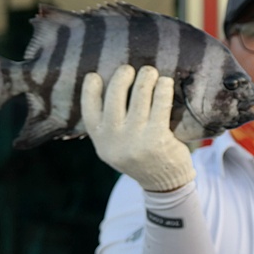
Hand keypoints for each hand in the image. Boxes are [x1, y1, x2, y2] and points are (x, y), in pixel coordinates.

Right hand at [81, 64, 194, 191]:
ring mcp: (136, 138)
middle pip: (114, 95)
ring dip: (146, 77)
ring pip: (139, 94)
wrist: (164, 184)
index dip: (90, 89)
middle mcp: (115, 139)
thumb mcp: (115, 148)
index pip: (88, 109)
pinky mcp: (157, 137)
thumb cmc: (140, 156)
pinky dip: (163, 87)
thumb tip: (111, 88)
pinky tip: (165, 82)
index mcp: (101, 141)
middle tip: (131, 69)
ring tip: (150, 72)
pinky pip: (160, 102)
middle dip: (123, 76)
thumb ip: (110, 126)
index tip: (95, 75)